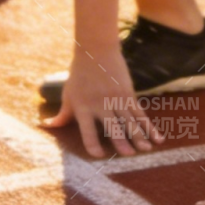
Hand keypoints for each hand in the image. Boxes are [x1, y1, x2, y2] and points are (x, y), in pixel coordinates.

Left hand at [41, 50, 163, 158]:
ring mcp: (117, 99)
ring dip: (139, 135)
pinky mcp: (129, 94)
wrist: (97, 50)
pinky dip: (149, 127)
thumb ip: (61, 114)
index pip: (88, 130)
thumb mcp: (68, 94)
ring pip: (130, 121)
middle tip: (130, 154)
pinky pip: (141, 114)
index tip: (99, 154)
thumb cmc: (79, 74)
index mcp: (84, 107)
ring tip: (146, 149)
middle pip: (113, 125)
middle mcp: (101, 105)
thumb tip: (46, 126)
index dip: (93, 144)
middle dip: (122, 140)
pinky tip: (157, 137)